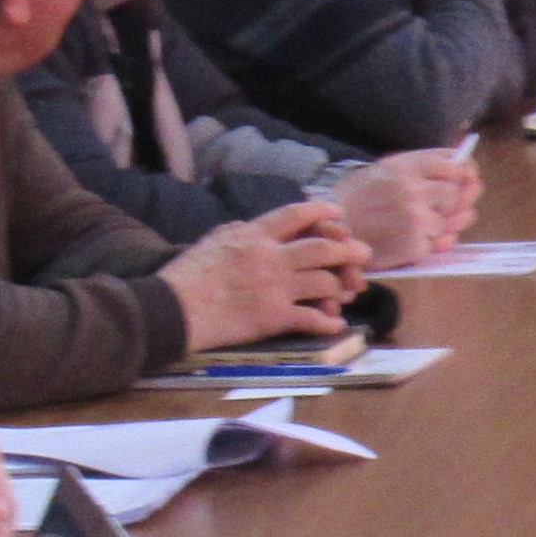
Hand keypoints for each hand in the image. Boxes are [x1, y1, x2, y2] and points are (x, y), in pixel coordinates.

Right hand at [164, 202, 365, 351]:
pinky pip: (312, 317)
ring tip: (347, 292)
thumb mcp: (211, 241)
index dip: (322, 211)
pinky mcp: (273, 316)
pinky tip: (336, 325)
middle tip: (364, 253)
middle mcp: (270, 257)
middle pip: (322, 247)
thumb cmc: (185, 276)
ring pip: (324, 281)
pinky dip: (328, 322)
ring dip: (340, 288)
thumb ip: (238, 232)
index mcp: (253, 235)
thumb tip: (253, 226)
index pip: (296, 215)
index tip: (338, 212)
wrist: (171, 309)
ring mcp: (274, 287)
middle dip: (348, 250)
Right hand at [339, 146, 478, 265]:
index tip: (467, 177)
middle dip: (452, 202)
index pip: (455, 166)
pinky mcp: (414, 247)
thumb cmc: (358, 196)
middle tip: (438, 206)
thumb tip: (465, 168)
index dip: (465, 172)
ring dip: (437, 225)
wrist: (332, 227)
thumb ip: (423, 165)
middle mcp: (414, 191)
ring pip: (447, 222)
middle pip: (456, 195)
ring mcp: (416, 220)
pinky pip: (436, 244)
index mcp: (406, 167)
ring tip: (409, 223)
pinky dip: (426, 244)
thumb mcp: (387, 168)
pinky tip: (406, 237)